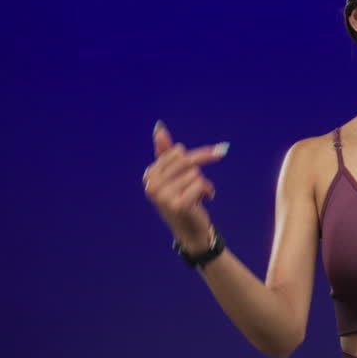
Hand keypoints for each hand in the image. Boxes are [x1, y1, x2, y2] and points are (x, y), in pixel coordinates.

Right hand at [142, 120, 228, 249]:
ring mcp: (162, 196)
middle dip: (202, 167)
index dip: (197, 156)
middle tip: (206, 179)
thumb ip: (165, 152)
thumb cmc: (184, 199)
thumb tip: (159, 127)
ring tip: (197, 196)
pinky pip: (200, 183)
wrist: (191, 230)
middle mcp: (151, 185)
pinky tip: (203, 201)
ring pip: (195, 173)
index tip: (202, 164)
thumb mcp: (175, 175)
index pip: (177, 152)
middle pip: (186, 161)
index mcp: (149, 175)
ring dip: (203, 184)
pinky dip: (207, 190)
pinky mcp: (177, 205)